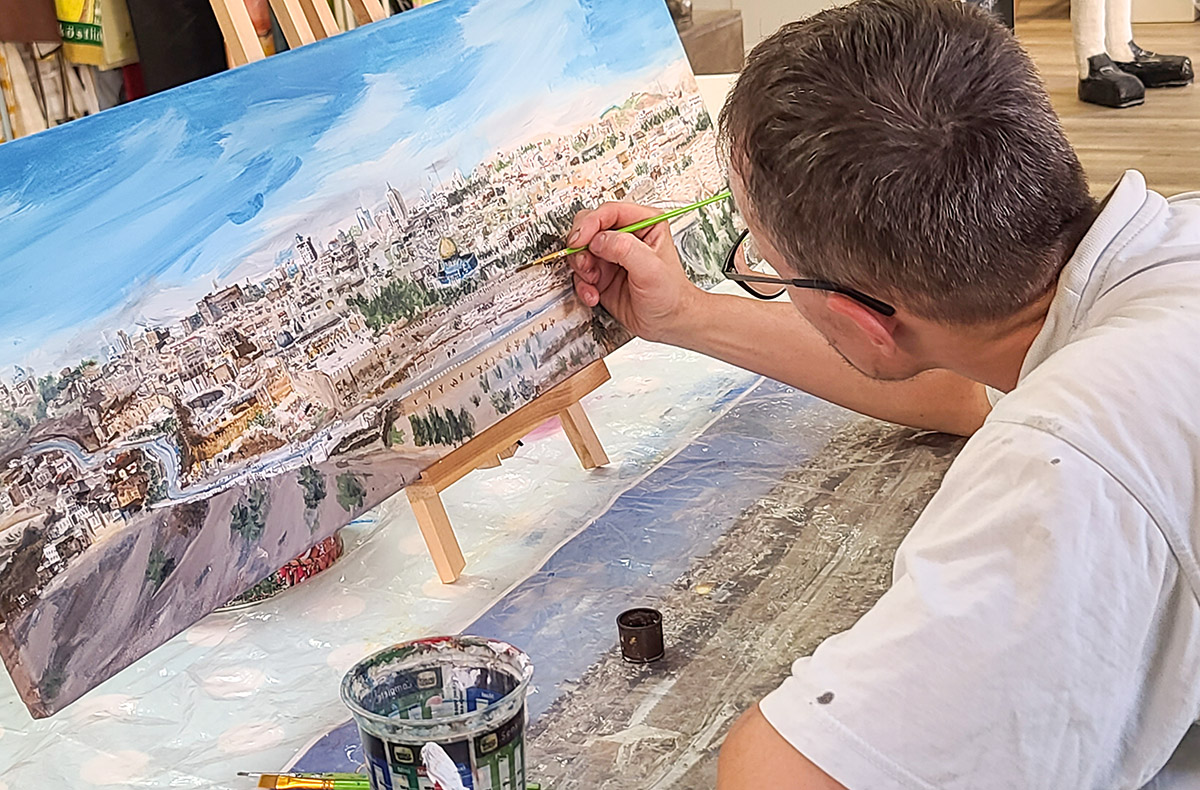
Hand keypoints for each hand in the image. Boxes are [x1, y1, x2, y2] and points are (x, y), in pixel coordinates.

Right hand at [567, 202, 704, 344]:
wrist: (668, 322)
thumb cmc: (670, 295)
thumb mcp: (651, 269)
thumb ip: (624, 249)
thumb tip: (598, 240)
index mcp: (644, 224)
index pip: (609, 212)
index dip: (590, 224)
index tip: (580, 240)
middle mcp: (626, 236)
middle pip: (589, 227)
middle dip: (582, 246)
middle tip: (586, 263)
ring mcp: (612, 255)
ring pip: (581, 250)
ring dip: (582, 268)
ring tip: (593, 281)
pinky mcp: (602, 273)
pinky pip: (580, 273)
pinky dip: (583, 285)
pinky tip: (594, 295)